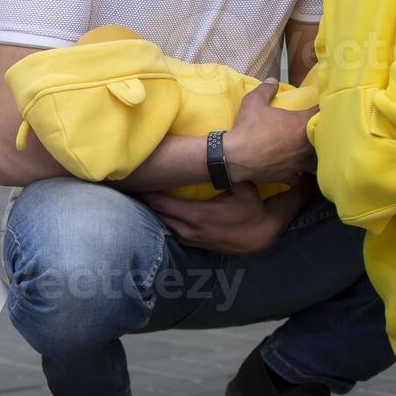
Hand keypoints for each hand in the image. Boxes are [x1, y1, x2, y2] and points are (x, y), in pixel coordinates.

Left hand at [142, 176, 316, 255]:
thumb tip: (216, 151)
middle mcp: (189, 229)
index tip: (135, 180)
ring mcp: (192, 239)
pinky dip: (165, 221)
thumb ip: (227, 171)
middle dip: (146, 200)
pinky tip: (159, 213)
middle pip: (157, 214)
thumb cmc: (252, 209)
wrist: (263, 235)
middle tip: (132, 185)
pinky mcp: (196, 244)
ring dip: (154, 212)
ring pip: (164, 224)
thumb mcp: (242, 187)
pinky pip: (173, 232)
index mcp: (195, 215)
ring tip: (143, 196)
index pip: (161, 203)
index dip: (146, 192)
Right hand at [225, 80, 316, 185]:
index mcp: (300, 124)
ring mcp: (299, 162)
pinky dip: (297, 173)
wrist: (235, 157)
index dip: (323, 109)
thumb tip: (273, 80)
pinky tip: (292, 170)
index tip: (322, 107)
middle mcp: (305, 145)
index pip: (321, 113)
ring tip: (310, 154)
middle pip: (326, 141)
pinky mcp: (289, 176)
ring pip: (316, 163)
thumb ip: (265, 89)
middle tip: (319, 131)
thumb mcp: (253, 102)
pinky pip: (298, 176)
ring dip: (314, 157)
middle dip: (324, 135)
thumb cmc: (247, 128)